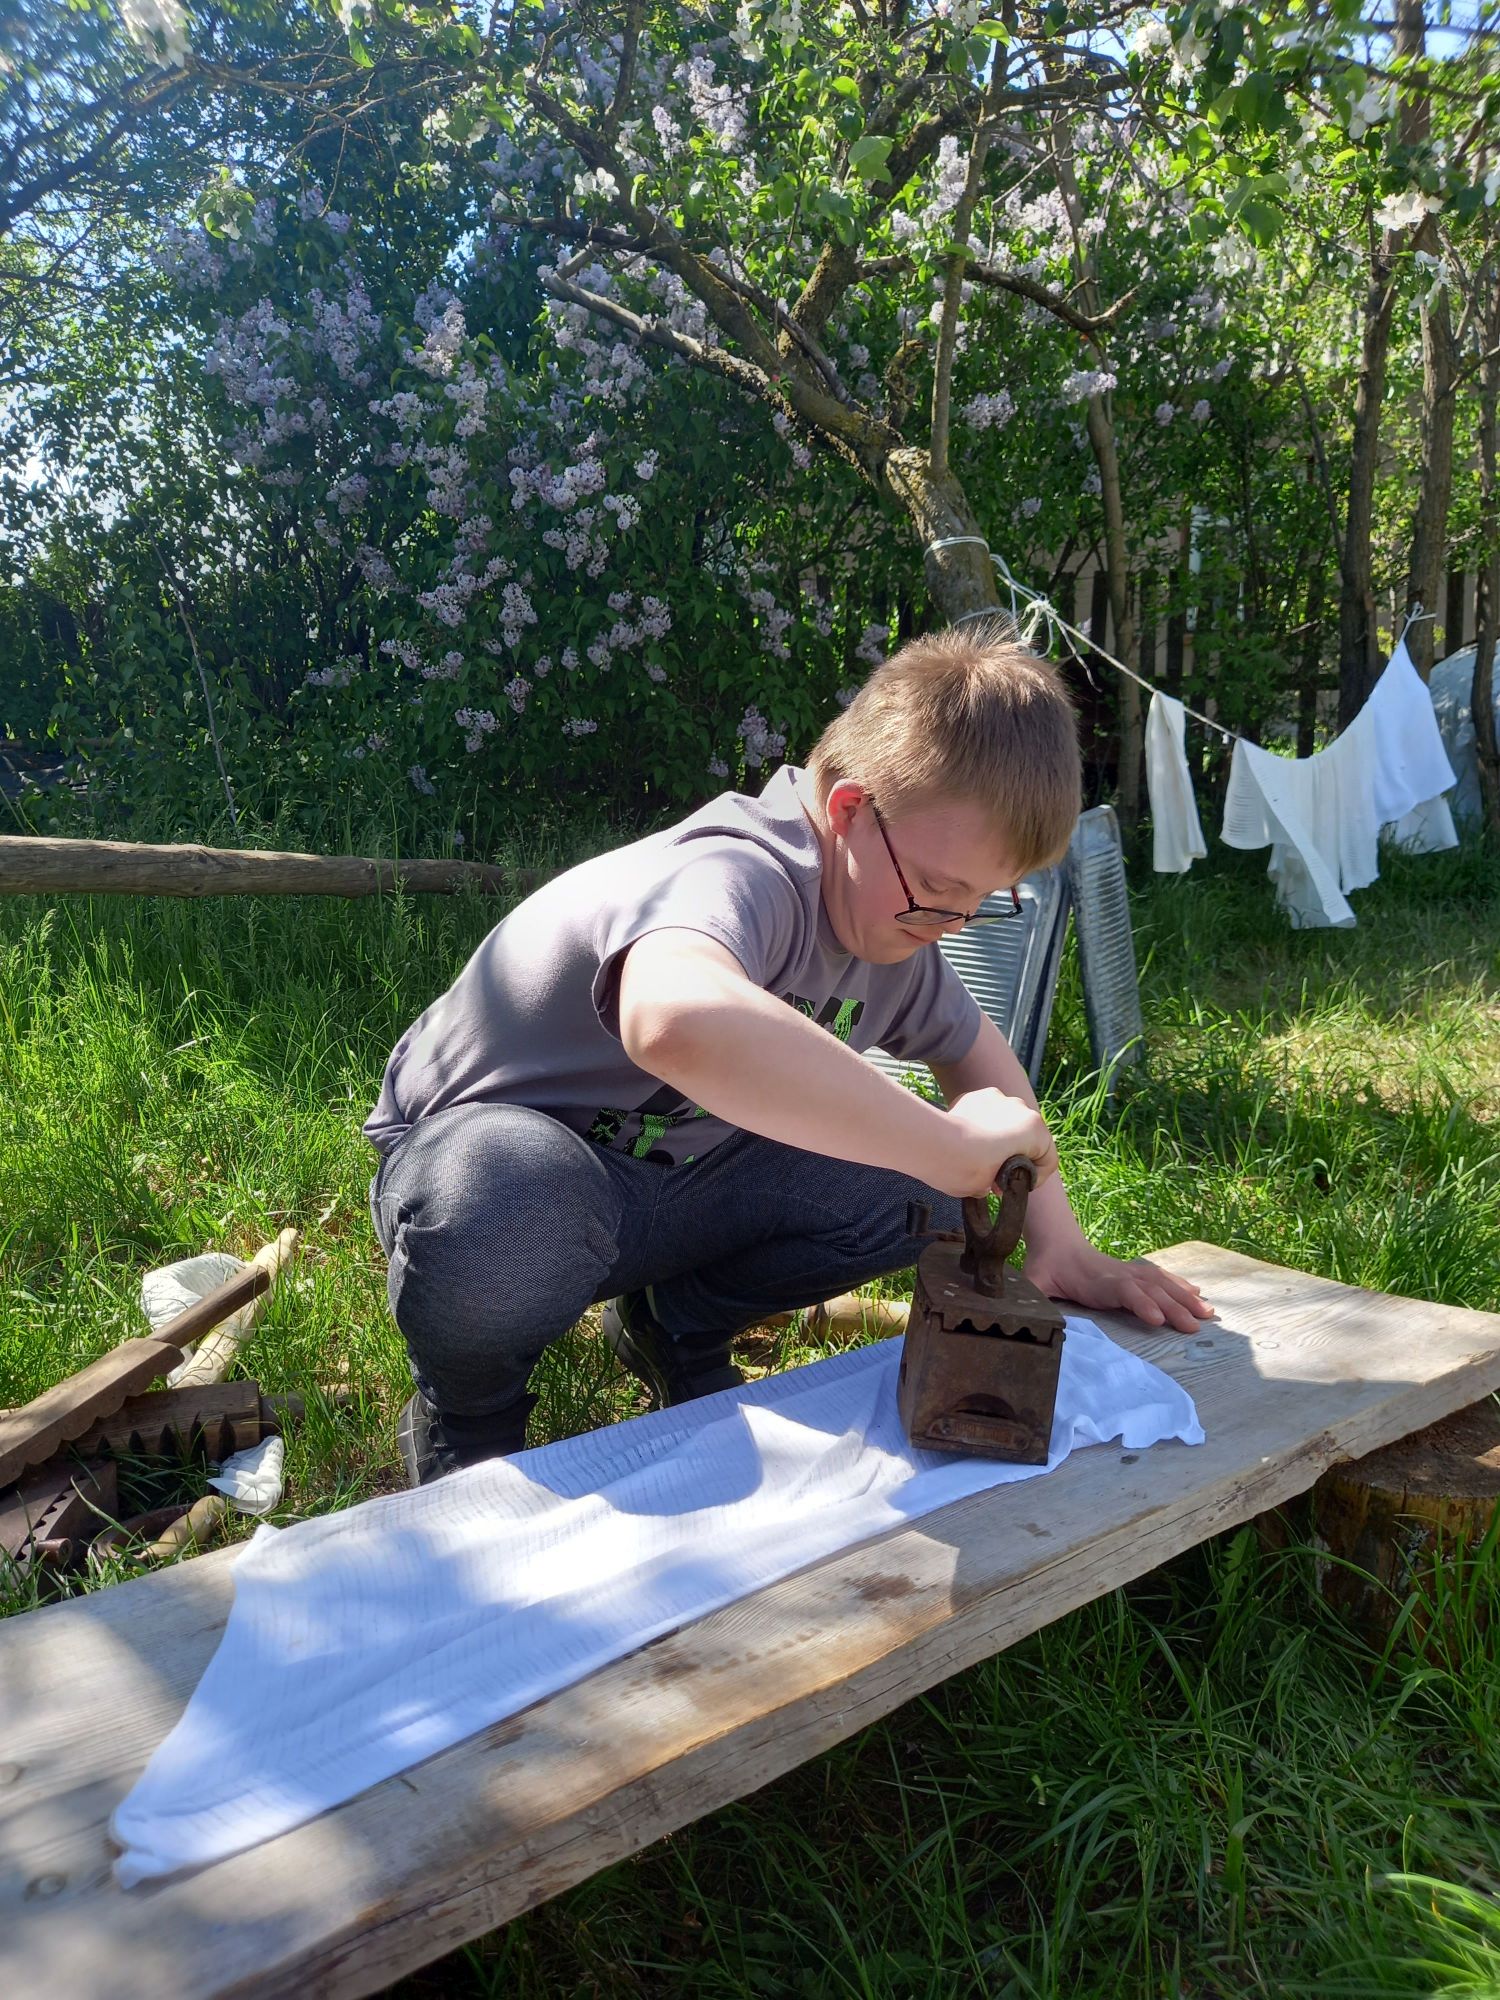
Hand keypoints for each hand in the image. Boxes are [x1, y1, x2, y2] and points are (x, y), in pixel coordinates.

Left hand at [940, 1087, 1058, 1199]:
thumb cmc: (970, 1170)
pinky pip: (984, 1113)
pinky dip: (978, 1124)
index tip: (1012, 1188)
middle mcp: (1020, 1106)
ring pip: (1005, 1121)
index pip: (1047, 1158)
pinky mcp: (973, 1095)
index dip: (1033, 1179)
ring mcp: (996, 1097)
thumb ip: (999, 1180)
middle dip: (1014, 1154)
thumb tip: (988, 1182)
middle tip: (993, 1174)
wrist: (936, 1148)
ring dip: (997, 1135)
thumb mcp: (992, 1185)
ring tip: (977, 1154)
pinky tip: (964, 1138)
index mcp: (1034, 1129)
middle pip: (1026, 1136)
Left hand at [1022, 1238, 1216, 1333]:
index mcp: (1097, 1281)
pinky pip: (1162, 1278)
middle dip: (1175, 1308)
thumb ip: (1031, 1294)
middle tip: (1195, 1327)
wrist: (1056, 1243)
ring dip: (1186, 1298)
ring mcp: (1129, 1272)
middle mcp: (1118, 1275)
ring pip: (1162, 1284)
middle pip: (1151, 1290)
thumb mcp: (1033, 1282)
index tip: (1157, 1320)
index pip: (1124, 1291)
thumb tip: (1024, 1310)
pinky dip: (1181, 1286)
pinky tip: (1198, 1295)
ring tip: (1208, 1314)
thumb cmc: (1046, 1269)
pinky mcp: (1134, 1273)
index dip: (1141, 1304)